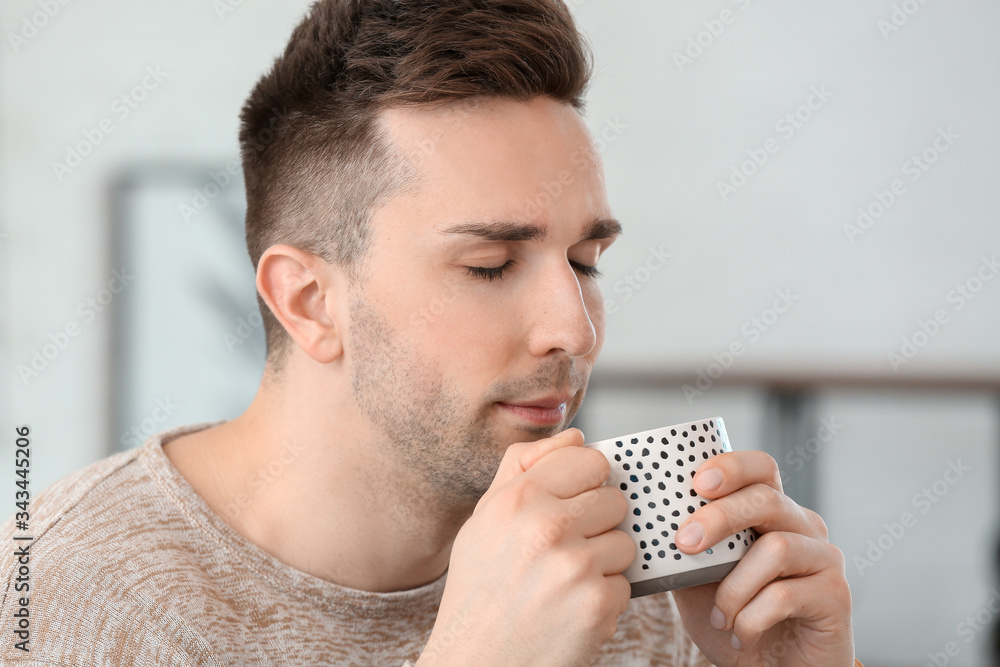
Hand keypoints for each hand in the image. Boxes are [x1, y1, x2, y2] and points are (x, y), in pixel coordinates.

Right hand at [417, 428, 635, 666]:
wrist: (475, 663)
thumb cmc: (480, 589)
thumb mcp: (485, 517)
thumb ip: (524, 466)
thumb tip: (576, 434)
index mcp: (518, 497)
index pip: (590, 459)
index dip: (587, 481)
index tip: (574, 501)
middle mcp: (546, 525)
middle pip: (614, 500)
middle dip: (597, 525)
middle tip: (563, 551)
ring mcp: (574, 566)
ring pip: (625, 544)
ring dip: (603, 564)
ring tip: (564, 582)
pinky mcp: (596, 605)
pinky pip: (626, 586)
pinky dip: (604, 600)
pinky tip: (570, 609)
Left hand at [670, 451, 854, 665]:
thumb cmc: (737, 624)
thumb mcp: (699, 585)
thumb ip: (686, 553)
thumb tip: (648, 527)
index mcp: (772, 514)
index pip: (761, 469)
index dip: (732, 466)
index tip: (697, 481)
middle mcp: (804, 527)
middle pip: (767, 498)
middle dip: (720, 517)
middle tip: (685, 542)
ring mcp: (824, 559)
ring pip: (776, 548)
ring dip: (734, 588)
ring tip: (720, 617)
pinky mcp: (835, 595)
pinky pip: (784, 594)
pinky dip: (751, 619)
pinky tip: (741, 637)